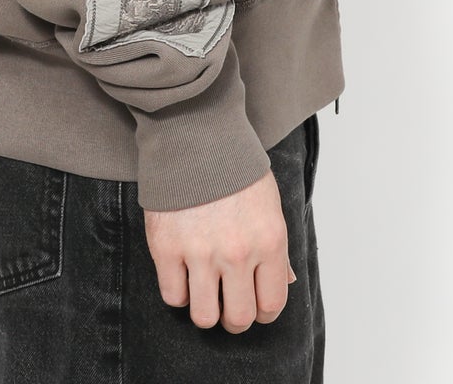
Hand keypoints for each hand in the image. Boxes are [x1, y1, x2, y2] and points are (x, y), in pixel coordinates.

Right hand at [143, 165, 294, 332]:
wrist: (194, 135)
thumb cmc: (234, 167)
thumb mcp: (269, 204)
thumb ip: (277, 248)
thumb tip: (286, 282)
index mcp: (269, 242)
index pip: (271, 305)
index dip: (263, 313)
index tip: (255, 305)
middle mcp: (237, 253)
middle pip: (238, 318)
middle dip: (234, 317)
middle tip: (227, 303)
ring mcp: (200, 252)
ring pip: (204, 316)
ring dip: (205, 309)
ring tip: (204, 292)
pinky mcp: (166, 248)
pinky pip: (173, 296)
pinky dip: (178, 291)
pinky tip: (182, 273)